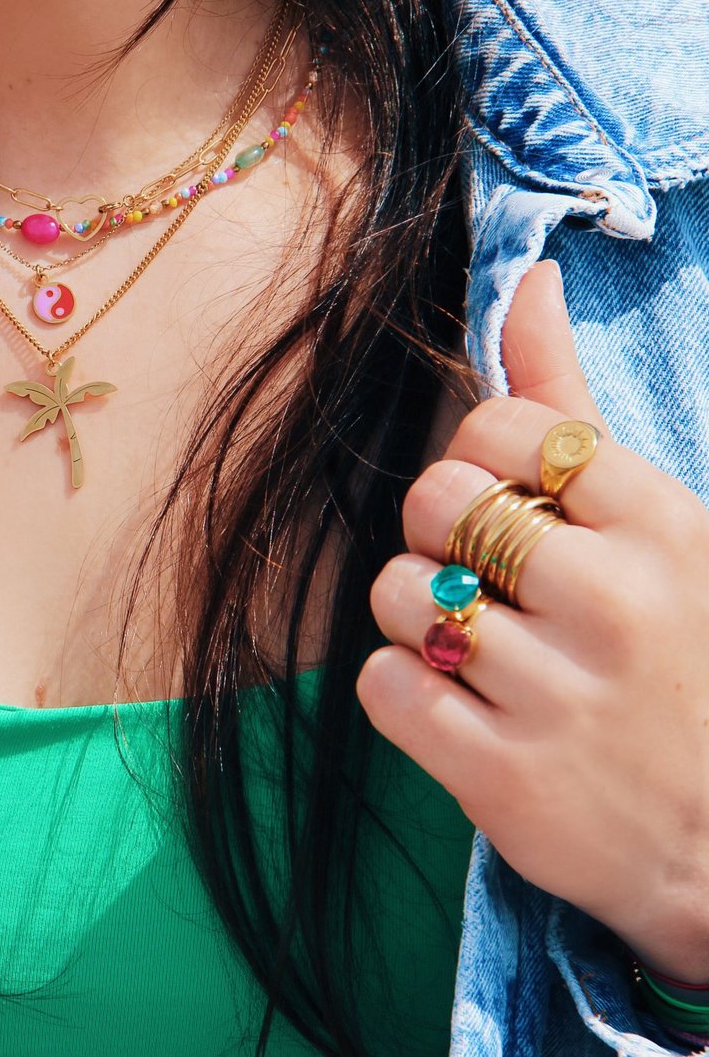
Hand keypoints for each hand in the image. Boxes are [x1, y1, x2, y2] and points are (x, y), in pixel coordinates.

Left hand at [358, 259, 708, 982]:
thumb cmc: (675, 660)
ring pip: (397, 594)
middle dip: (438, 537)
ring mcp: (561, 696)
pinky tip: (463, 710)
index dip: (478, 461)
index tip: (510, 507)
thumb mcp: (655, 526)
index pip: (498, 426)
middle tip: (491, 584)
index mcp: (662, 524)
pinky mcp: (504, 777)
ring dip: (420, 619)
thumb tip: (527, 280)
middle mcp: (617, 602)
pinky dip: (404, 691)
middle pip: (432, 500)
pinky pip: (381, 684)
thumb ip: (572, 406)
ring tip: (484, 656)